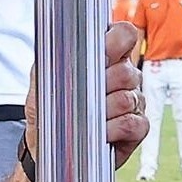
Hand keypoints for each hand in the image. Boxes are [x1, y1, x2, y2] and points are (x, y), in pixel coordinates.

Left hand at [23, 21, 147, 168]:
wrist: (51, 145)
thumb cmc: (50, 111)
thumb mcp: (44, 79)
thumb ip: (56, 57)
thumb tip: (64, 44)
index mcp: (107, 60)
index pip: (125, 35)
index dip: (116, 42)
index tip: (101, 55)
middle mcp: (125, 78)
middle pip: (126, 71)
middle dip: (102, 86)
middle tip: (83, 97)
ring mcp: (134, 102)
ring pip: (127, 99)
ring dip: (103, 111)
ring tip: (87, 118)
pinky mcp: (138, 127)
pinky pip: (132, 123)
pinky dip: (113, 129)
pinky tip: (100, 132)